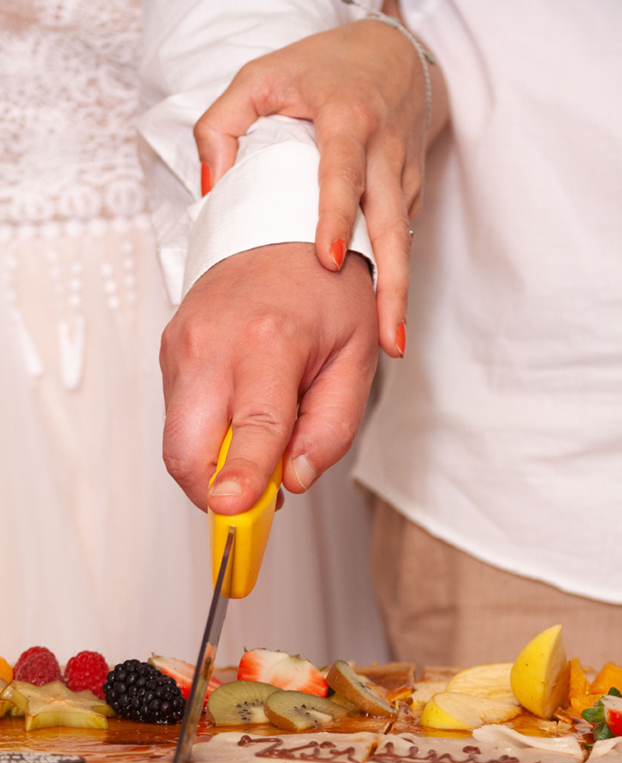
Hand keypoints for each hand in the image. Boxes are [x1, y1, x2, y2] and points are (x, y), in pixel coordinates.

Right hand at [160, 243, 377, 512]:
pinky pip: (179, 415)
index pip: (252, 426)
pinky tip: (241, 410)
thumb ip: (331, 429)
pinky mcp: (169, 350)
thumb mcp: (357, 358)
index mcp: (269, 341)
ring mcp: (182, 345)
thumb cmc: (325, 289)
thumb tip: (293, 479)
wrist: (281, 229)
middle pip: (188, 449)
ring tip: (262, 437)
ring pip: (179, 440)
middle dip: (215, 492)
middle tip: (257, 498)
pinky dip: (207, 433)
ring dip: (216, 462)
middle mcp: (213, 343)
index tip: (232, 513)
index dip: (241, 478)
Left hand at [193, 6, 447, 358]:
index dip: (338, 216)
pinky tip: (383, 316)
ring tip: (393, 342)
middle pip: (391, 224)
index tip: (330, 260)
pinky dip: (394, 276)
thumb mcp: (258, 78)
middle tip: (386, 337)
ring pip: (405, 240)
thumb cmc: (317, 69)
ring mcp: (403, 174)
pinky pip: (402, 237)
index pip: (342, 172)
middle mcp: (382, 149)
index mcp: (345, 117)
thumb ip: (221, 126)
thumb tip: (211, 189)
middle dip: (390, 283)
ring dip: (399, 293)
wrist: (390, 56)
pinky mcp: (412, 190)